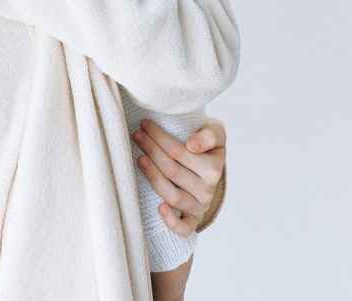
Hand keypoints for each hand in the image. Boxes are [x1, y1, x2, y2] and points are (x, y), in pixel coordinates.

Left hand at [133, 117, 226, 235]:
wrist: (212, 165)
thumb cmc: (208, 145)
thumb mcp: (215, 132)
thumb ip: (209, 135)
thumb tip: (192, 145)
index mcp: (214, 167)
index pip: (178, 151)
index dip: (158, 137)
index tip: (144, 124)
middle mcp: (208, 189)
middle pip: (171, 170)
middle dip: (150, 149)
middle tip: (137, 135)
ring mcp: (200, 206)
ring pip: (172, 195)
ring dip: (152, 176)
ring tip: (139, 158)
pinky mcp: (193, 219)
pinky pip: (184, 228)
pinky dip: (172, 221)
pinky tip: (159, 207)